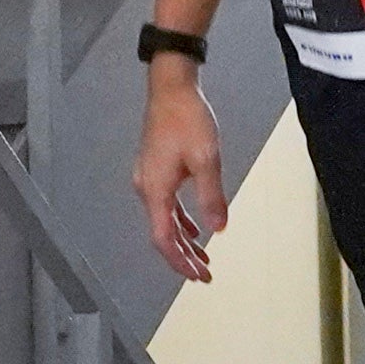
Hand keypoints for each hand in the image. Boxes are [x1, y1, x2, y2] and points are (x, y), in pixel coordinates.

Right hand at [135, 69, 224, 279]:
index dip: (179, 260)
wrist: (170, 88)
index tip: (197, 275)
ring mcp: (149, 179)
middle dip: (183, 257)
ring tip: (201, 258)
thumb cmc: (187, 118)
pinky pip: (166, 205)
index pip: (164, 238)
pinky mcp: (155, 170)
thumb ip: (211, 197)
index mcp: (156, 189)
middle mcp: (147, 188)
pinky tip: (194, 228)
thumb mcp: (206, 159)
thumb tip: (218, 229)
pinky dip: (180, 221)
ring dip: (183, 241)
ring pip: (165, 221)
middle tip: (204, 275)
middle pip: (162, 234)